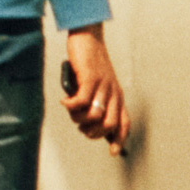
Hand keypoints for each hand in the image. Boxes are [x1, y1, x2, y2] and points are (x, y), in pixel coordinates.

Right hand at [54, 23, 133, 143]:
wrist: (89, 37)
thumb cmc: (90, 62)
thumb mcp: (98, 84)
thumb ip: (96, 100)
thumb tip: (86, 121)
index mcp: (117, 96)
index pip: (124, 123)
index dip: (119, 140)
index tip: (112, 152)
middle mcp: (113, 93)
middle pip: (108, 125)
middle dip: (92, 132)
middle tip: (80, 127)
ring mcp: (102, 85)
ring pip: (94, 115)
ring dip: (79, 119)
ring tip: (71, 111)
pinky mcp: (90, 78)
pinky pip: (81, 100)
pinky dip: (71, 106)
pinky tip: (65, 101)